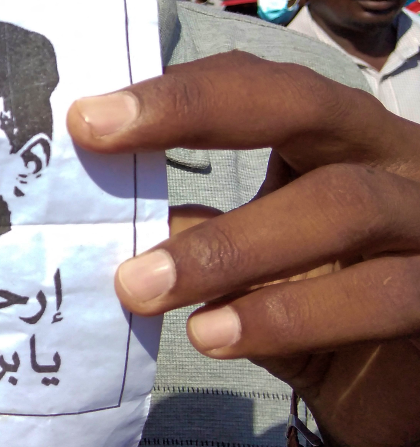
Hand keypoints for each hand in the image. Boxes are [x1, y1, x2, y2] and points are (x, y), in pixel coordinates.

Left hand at [68, 51, 419, 445]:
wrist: (399, 390)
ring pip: (342, 205)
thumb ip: (194, 231)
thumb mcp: (246, 264)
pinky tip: (215, 333)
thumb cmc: (317, 307)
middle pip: (305, 105)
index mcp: (336, 139)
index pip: (260, 88)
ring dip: (229, 246)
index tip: (89, 116)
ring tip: (142, 286)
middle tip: (100, 137)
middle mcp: (390, 160)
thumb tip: (100, 212)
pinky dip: (289, 313)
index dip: (178, 93)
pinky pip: (380, 294)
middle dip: (194, 113)